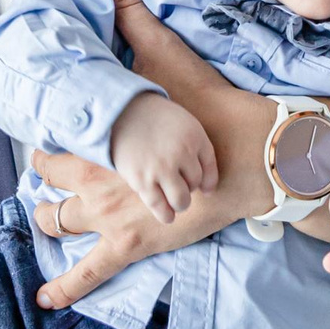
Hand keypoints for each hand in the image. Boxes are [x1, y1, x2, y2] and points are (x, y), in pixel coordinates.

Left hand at [30, 0, 329, 308]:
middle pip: (48, 177)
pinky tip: (45, 299)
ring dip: (47, 218)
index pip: (53, 133)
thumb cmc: (207, 103)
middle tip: (50, 165)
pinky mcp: (130, 245)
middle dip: (45, 171)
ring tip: (45, 213)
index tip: (47, 121)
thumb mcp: (165, 51)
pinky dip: (65, 288)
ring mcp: (109, 214)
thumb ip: (132, 11)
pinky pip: (88, 274)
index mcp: (99, 131)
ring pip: (55, 221)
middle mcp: (94, 175)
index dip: (49, 129)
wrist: (250, 154)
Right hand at [107, 94, 216, 223]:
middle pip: (195, 184)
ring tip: (173, 200)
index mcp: (194, 136)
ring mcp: (161, 168)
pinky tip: (167, 215)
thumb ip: (198, 150)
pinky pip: (160, 207)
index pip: (209, 168)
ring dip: (180, 204)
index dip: (207, 181)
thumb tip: (208, 190)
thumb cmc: (154, 120)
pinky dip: (166, 215)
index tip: (203, 188)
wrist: (120, 112)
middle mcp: (181, 152)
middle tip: (179, 185)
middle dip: (189, 189)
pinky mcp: (142, 181)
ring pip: (181, 200)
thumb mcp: (184, 123)